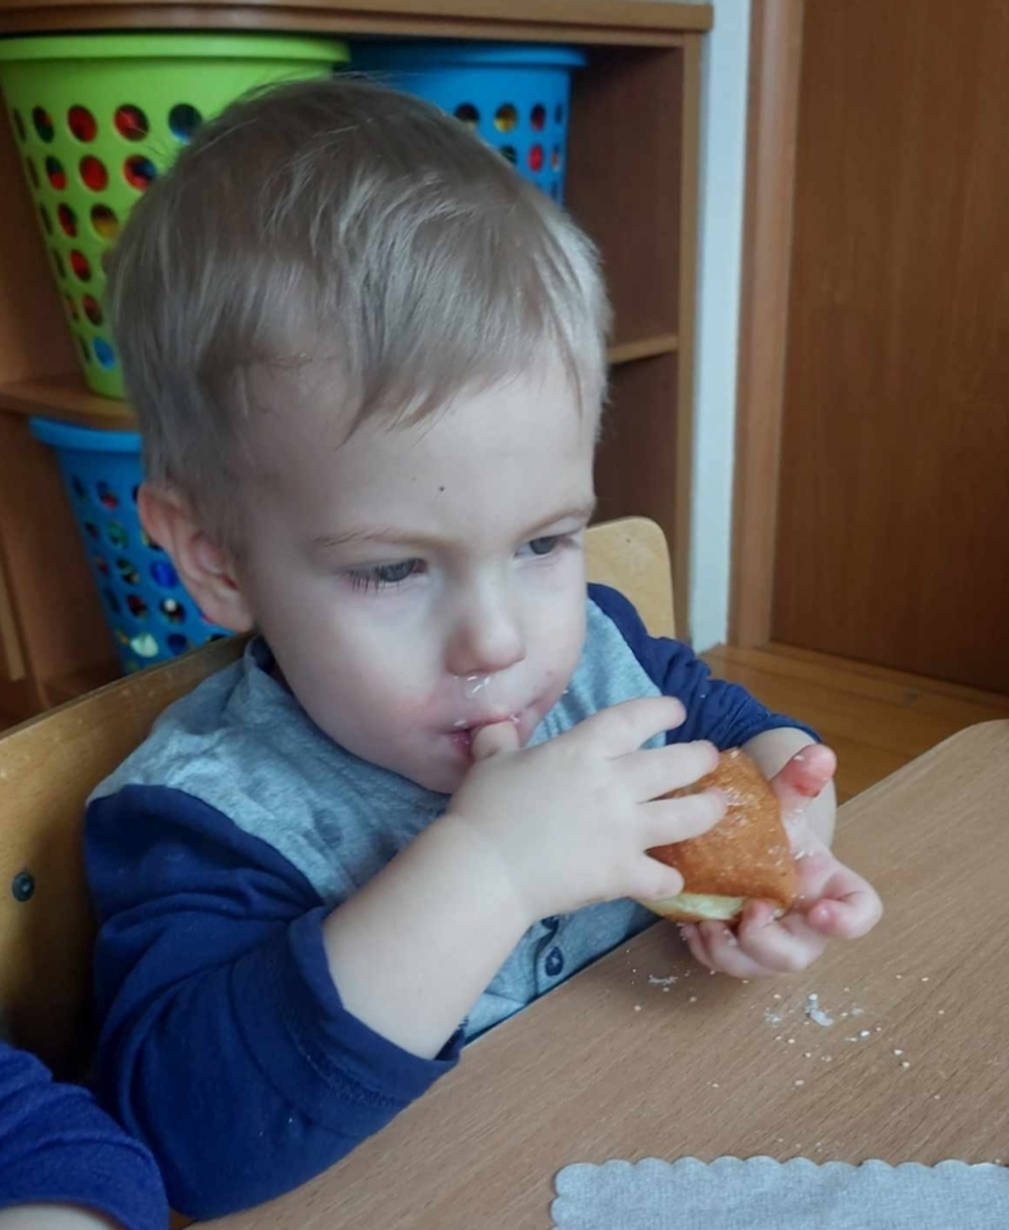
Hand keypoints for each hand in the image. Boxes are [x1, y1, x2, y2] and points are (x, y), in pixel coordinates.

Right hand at [444, 697, 727, 923]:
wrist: (485, 869)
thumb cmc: (484, 810)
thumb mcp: (489, 762)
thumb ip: (500, 740)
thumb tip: (497, 726)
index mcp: (584, 750)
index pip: (635, 718)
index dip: (661, 710)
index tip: (676, 710)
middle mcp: (615, 784)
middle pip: (676, 763)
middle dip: (700, 757)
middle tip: (709, 756)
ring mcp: (625, 830)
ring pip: (687, 817)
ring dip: (708, 810)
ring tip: (719, 806)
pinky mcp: (623, 873)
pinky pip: (662, 877)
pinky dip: (669, 880)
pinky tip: (671, 879)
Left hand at [679, 744, 882, 976]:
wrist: (747, 845)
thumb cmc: (775, 830)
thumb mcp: (783, 804)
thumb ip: (799, 782)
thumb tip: (818, 752)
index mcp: (829, 888)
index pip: (861, 912)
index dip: (849, 921)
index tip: (821, 911)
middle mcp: (805, 924)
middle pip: (801, 955)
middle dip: (772, 943)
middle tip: (750, 913)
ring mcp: (771, 942)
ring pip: (758, 968)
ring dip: (731, 952)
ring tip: (707, 922)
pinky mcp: (738, 949)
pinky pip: (723, 964)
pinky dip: (705, 949)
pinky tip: (688, 922)